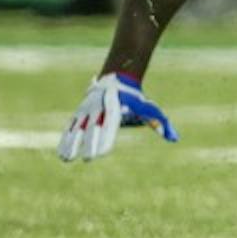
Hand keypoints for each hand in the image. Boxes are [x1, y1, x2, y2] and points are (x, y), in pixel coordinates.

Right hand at [57, 72, 178, 162]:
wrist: (118, 78)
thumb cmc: (135, 98)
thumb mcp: (149, 108)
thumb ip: (159, 124)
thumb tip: (174, 138)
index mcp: (115, 108)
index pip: (110, 125)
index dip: (105, 139)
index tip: (102, 154)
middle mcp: (99, 108)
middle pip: (93, 127)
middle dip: (89, 142)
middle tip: (88, 159)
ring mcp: (87, 109)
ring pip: (78, 127)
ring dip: (72, 142)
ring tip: (67, 158)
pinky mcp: (80, 112)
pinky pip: (71, 126)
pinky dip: (66, 138)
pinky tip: (62, 153)